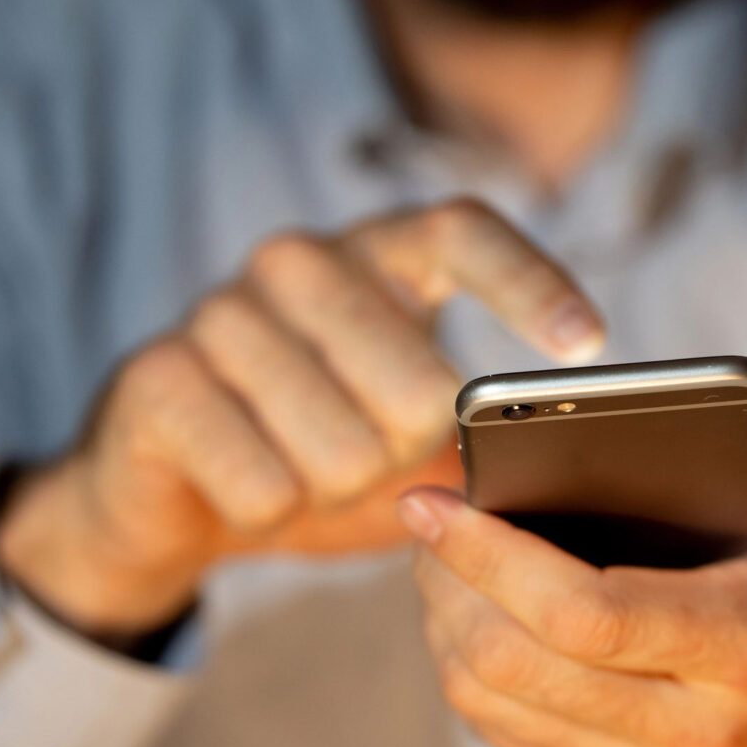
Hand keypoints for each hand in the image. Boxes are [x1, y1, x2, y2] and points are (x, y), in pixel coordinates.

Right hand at [0, 198, 604, 636]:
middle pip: (422, 389)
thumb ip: (476, 433)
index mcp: (379, 256)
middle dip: (410, 460)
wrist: (174, 493)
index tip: (589, 345)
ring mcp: (221, 310)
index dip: (529, 285)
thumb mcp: (412, 439)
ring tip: (304, 469)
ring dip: (335, 492)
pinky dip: (272, 513)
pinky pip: (266, 485)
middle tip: (371, 459)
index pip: (464, 233)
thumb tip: (553, 461)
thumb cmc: (323, 453)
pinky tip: (246, 486)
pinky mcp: (156, 377)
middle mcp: (300, 260)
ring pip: (345, 452)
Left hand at [402, 433, 746, 746]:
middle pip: (514, 663)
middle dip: (446, 583)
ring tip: (443, 559)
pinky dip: (470, 672)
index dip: (491, 556)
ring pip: (492, 706)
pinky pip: (506, 737)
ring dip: (445, 624)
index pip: (586, 613)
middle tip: (427, 518)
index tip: (431, 501)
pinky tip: (479, 616)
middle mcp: (695, 732)